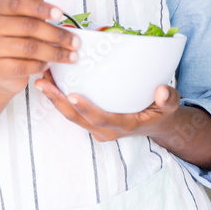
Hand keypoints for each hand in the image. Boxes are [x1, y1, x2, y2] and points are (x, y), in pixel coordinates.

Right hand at [0, 0, 80, 96]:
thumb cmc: (15, 41)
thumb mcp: (24, 19)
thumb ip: (31, 4)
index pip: (18, 4)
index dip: (41, 7)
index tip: (60, 14)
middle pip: (27, 26)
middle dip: (56, 34)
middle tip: (75, 41)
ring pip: (28, 48)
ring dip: (54, 53)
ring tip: (69, 55)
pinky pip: (23, 66)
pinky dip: (40, 65)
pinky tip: (48, 65)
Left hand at [34, 71, 180, 141]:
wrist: (158, 124)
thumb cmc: (162, 111)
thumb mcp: (171, 105)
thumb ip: (168, 99)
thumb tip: (162, 92)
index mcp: (124, 126)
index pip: (101, 119)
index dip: (86, 108)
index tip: (71, 94)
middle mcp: (106, 130)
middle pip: (77, 118)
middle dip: (57, 101)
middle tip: (42, 82)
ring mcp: (97, 128)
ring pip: (70, 115)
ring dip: (53, 98)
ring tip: (39, 78)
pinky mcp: (91, 121)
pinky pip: (71, 111)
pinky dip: (59, 97)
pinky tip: (49, 81)